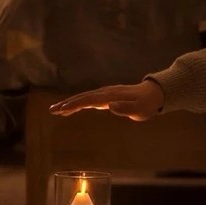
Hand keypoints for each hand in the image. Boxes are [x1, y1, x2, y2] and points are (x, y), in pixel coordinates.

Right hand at [49, 80, 164, 121]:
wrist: (153, 93)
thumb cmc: (147, 104)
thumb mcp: (140, 109)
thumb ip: (126, 108)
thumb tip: (110, 106)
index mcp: (110, 96)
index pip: (89, 100)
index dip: (75, 105)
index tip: (63, 110)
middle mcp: (105, 93)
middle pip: (82, 97)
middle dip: (67, 104)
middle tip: (52, 110)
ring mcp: (105, 94)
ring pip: (84, 98)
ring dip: (69, 104)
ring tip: (55, 111)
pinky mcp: (106, 97)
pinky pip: (88, 100)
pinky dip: (77, 104)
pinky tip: (70, 109)